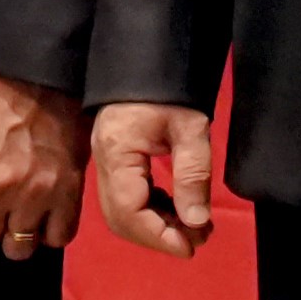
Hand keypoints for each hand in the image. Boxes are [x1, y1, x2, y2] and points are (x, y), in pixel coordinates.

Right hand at [90, 100, 220, 258]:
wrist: (149, 53)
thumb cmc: (171, 87)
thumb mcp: (191, 128)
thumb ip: (193, 175)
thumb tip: (197, 222)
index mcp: (117, 152)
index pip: (129, 211)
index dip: (159, 236)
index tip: (192, 246)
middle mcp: (103, 162)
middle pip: (120, 218)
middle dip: (158, 235)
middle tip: (197, 238)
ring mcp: (105, 161)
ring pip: (122, 211)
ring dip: (156, 225)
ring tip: (195, 225)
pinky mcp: (114, 158)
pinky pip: (127, 196)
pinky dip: (152, 210)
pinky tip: (178, 207)